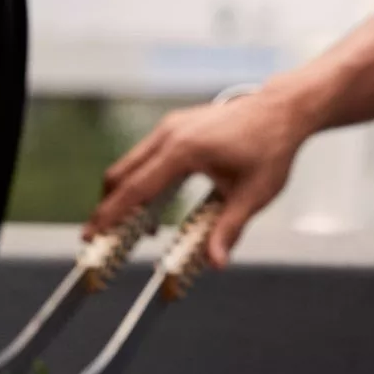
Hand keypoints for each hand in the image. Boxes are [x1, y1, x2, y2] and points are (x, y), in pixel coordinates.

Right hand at [88, 90, 318, 265]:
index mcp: (184, 151)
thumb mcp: (253, 196)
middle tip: (101, 238)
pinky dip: (139, 181)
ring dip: (124, 195)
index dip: (111, 214)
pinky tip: (153, 205)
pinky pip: (144, 156)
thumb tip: (215, 263)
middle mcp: (169, 134)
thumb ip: (230, 229)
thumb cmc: (270, 149)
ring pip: (130, 164)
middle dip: (108, 207)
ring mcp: (170, 127)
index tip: (92, 234)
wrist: (280, 111)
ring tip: (131, 229)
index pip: (136, 188)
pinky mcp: (175, 127)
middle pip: (121, 174)